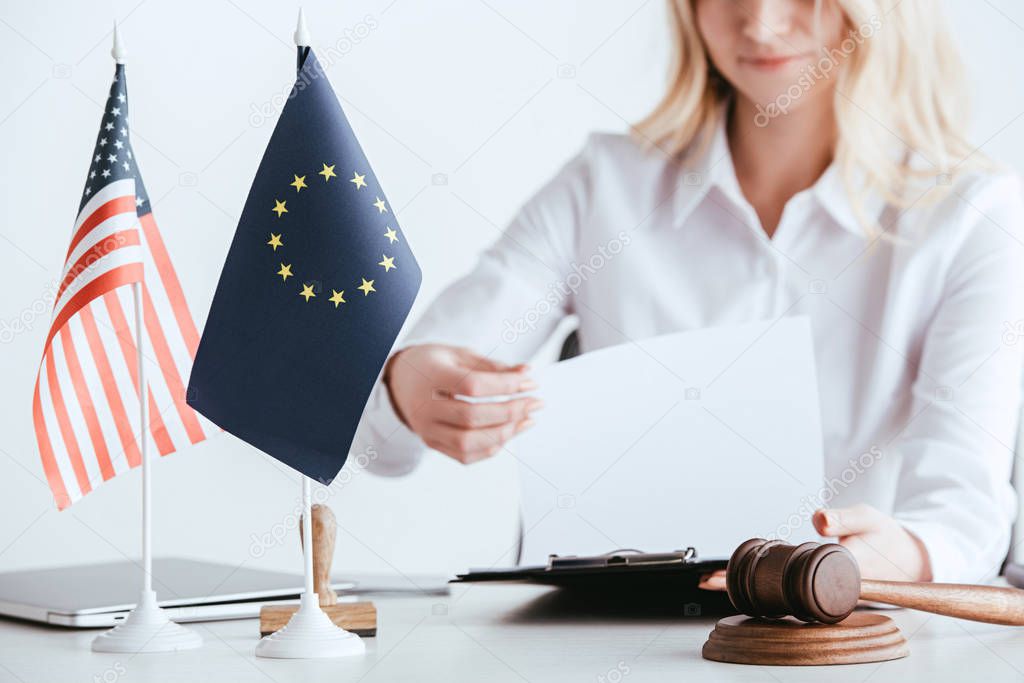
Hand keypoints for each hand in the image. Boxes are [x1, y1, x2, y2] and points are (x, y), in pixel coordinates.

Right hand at [384, 344, 541, 463]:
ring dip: (505, 433)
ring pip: (468, 443)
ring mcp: (427, 430)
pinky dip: (492, 447)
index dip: (506, 386)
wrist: (400, 382)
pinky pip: (466, 455)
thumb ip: (492, 366)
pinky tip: (510, 431)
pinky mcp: (432, 444)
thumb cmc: (433, 364)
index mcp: (430, 378)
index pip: (472, 386)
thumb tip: (526, 372)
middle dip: (511, 412)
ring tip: (527, 419)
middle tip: (536, 403)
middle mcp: (424, 408)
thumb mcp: (459, 355)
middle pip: (472, 417)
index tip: (530, 382)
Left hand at [697, 503, 932, 591]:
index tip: (722, 577)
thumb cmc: (886, 536)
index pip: (788, 577)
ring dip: (748, 585)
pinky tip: (744, 580)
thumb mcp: (868, 518)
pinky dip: (766, 583)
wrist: (909, 558)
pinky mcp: (823, 587)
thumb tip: (818, 520)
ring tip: (713, 581)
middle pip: (778, 589)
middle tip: (707, 580)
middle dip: (741, 585)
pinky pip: (790, 586)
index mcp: (838, 570)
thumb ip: (843, 518)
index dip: (754, 578)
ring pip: (780, 591)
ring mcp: (824, 590)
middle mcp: (828, 586)